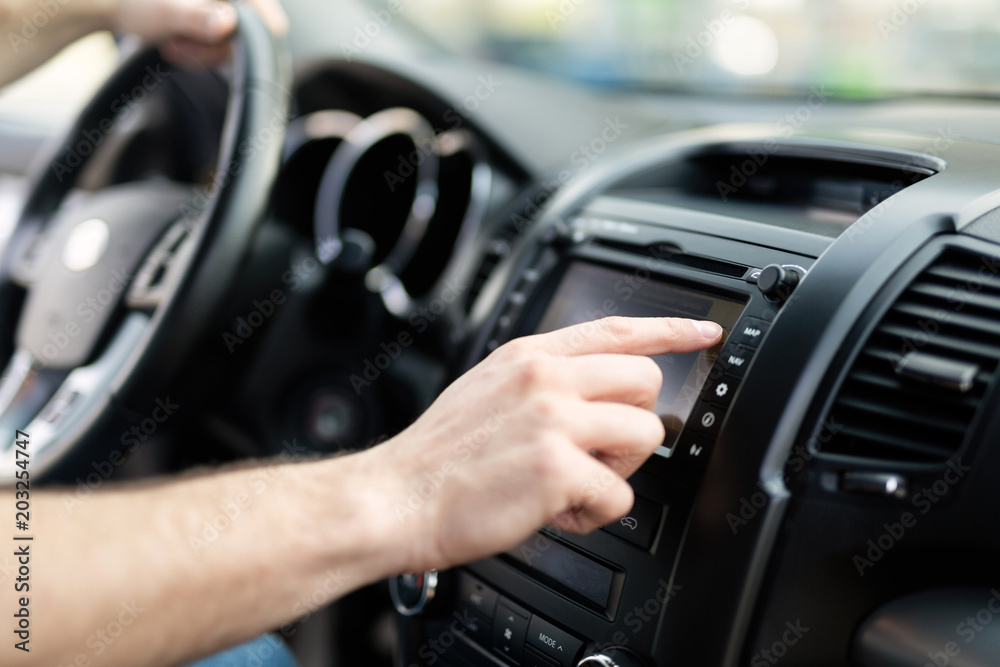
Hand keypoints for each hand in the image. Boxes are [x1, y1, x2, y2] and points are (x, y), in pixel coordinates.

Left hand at [114, 0, 287, 65]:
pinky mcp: (207, 23)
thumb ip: (197, 17)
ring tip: (173, 46)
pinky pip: (216, 46)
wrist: (107, 6)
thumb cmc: (133, 0)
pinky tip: (176, 46)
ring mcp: (213, 10)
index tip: (276, 30)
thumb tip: (227, 23)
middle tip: (182, 48)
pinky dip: (198, 53)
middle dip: (215, 44)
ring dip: (203, 52)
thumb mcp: (166, 10)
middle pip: (242, 25)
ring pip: (228, 40)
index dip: (266, 12)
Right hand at [372, 316, 722, 571]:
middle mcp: (546, 379)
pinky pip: (619, 495)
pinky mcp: (558, 468)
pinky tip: (557, 512)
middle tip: (599, 451)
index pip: (616, 329)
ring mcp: (554, 419)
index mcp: (530, 357)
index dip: (669, 329)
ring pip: (646, 436)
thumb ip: (539, 381)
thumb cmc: (437, 457)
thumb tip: (589, 392)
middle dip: (636, 422)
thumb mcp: (486, 389)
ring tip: (573, 483)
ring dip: (618, 470)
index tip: (702, 332)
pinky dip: (593, 514)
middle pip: (647, 383)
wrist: (395, 497)